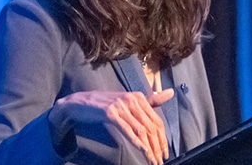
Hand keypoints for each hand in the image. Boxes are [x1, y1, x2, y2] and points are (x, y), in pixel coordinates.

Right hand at [48, 89, 173, 164]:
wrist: (80, 103)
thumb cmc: (105, 105)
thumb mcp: (128, 102)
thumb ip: (150, 101)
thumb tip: (171, 92)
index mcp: (138, 97)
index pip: (157, 120)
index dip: (162, 138)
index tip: (164, 152)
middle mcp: (132, 99)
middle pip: (151, 126)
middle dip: (158, 146)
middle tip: (160, 160)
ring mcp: (121, 106)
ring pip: (141, 129)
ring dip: (149, 148)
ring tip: (152, 160)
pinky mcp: (110, 113)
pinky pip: (127, 129)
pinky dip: (136, 141)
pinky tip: (142, 150)